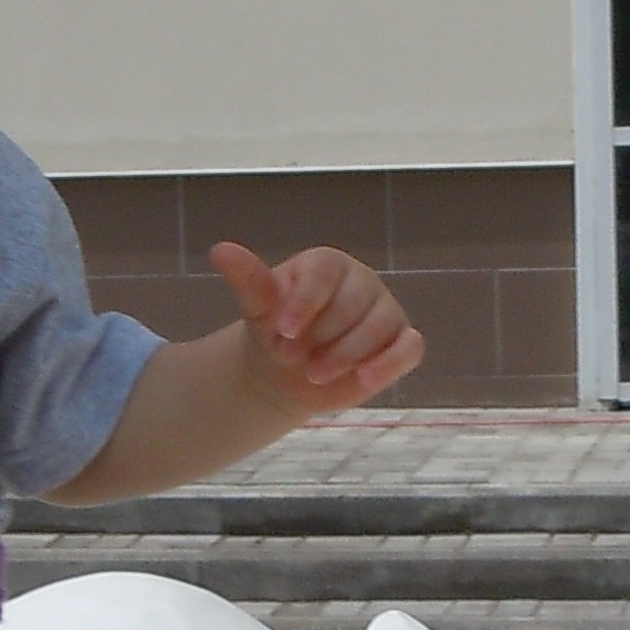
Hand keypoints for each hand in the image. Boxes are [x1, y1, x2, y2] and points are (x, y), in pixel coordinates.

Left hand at [207, 241, 424, 415]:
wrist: (289, 372)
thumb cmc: (277, 333)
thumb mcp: (259, 309)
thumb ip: (248, 281)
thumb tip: (220, 250)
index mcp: (328, 264)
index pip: (325, 274)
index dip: (304, 304)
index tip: (283, 333)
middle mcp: (362, 282)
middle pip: (352, 305)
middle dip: (319, 338)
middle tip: (290, 357)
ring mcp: (386, 311)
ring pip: (379, 327)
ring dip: (344, 356)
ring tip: (314, 373)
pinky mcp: (402, 342)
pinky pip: (410, 348)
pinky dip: (389, 363)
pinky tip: (362, 379)